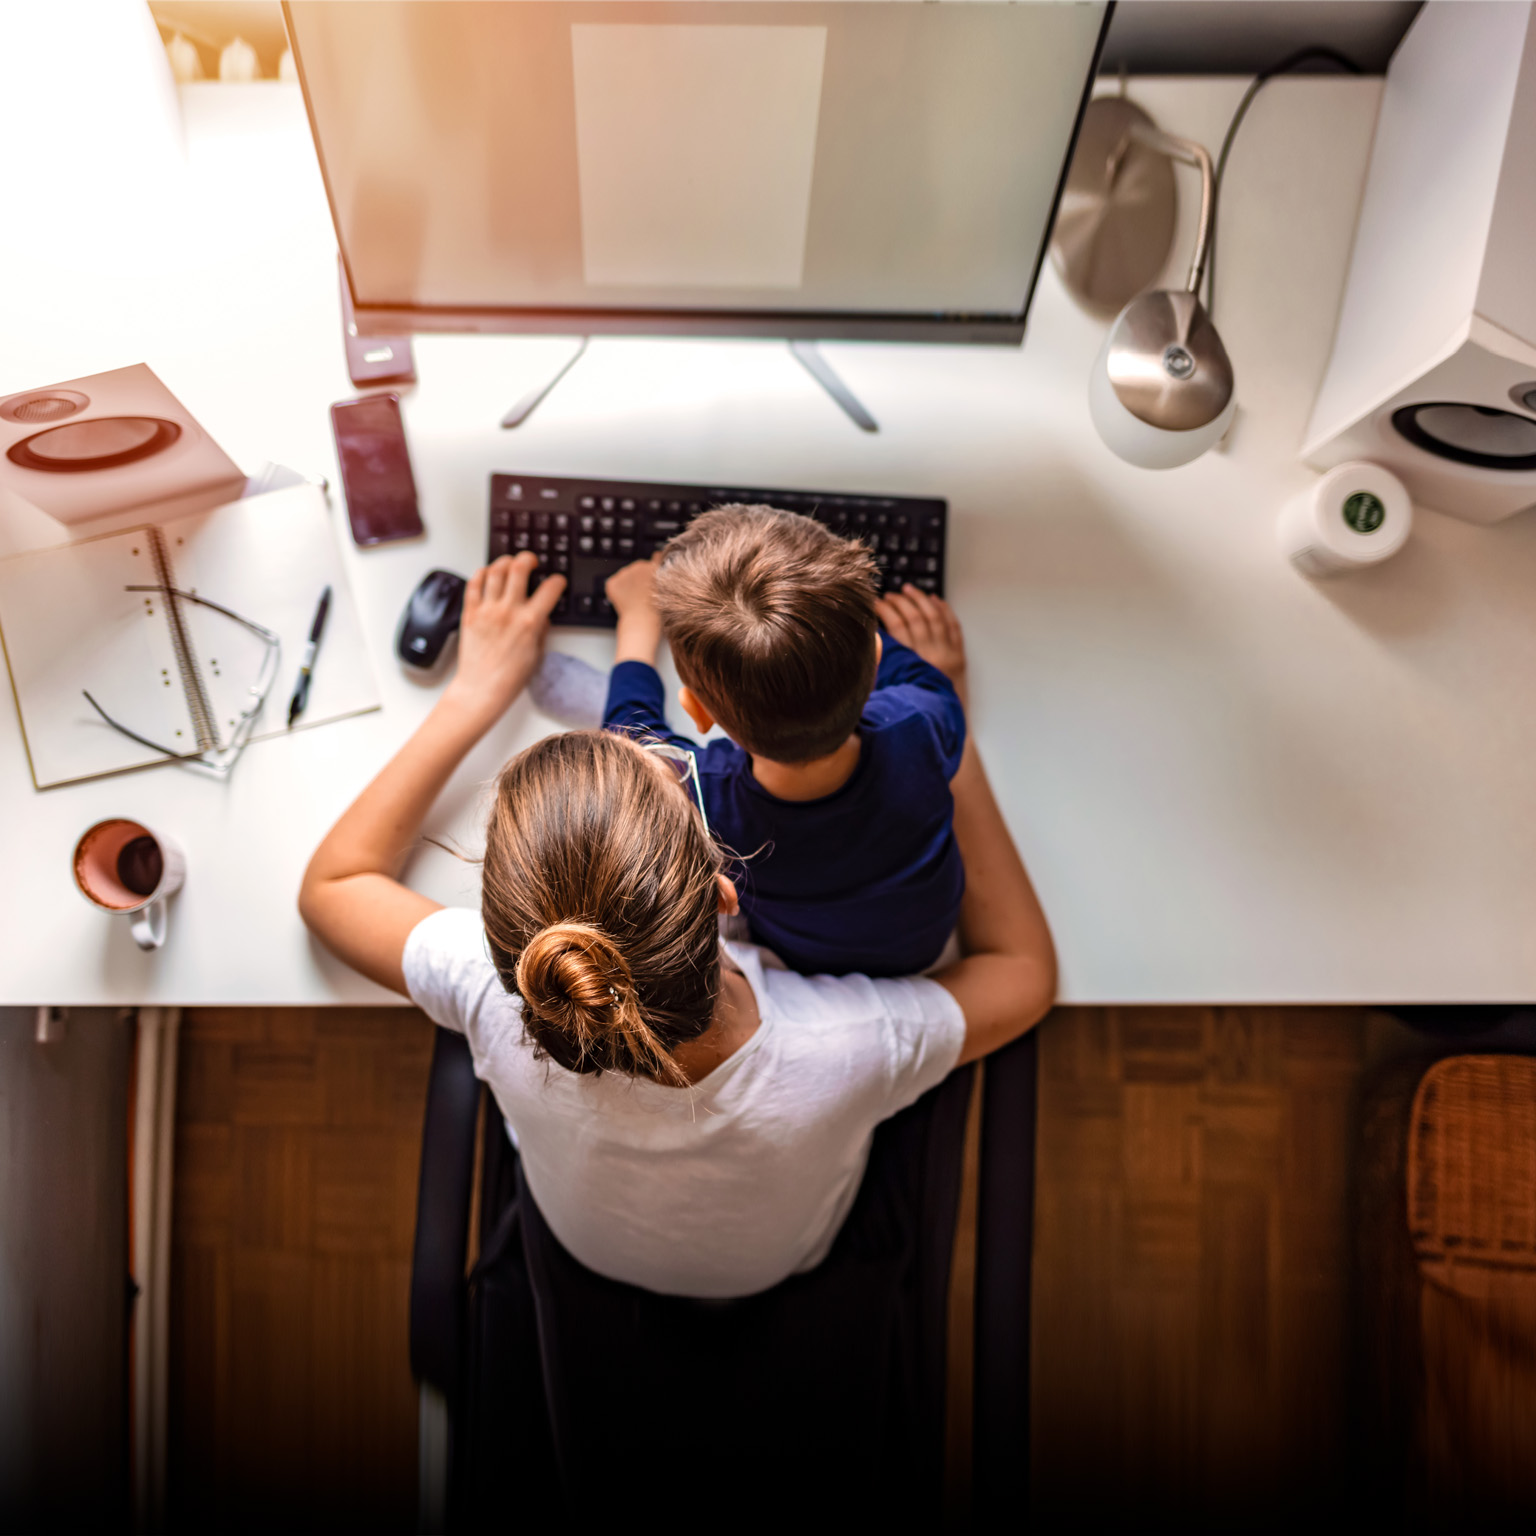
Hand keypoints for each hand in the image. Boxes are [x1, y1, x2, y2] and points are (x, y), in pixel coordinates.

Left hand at [442, 553, 564, 730]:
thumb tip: (542, 613)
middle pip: (519, 568)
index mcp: (529, 622)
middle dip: (528, 558)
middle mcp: (508, 611)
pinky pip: (474, 584)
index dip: (558, 581)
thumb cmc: (509, 678)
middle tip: (531, 561)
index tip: (557, 581)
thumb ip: (541, 629)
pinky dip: (481, 574)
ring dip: (505, 562)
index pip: (550, 589)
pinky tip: (487, 573)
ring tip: (509, 563)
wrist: (482, 688)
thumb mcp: (537, 653)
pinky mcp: (470, 613)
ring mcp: (487, 610)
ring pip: (495, 571)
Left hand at [607, 555, 663, 665]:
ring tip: (635, 600)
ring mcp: (624, 573)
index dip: (655, 567)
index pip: (656, 557)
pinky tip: (625, 602)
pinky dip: (617, 592)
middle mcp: (639, 565)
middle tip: (644, 595)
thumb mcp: (669, 592)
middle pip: (639, 568)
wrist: (642, 622)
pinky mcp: (612, 583)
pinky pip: (614, 584)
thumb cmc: (659, 612)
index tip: (654, 575)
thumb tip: (660, 570)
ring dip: (629, 584)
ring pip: (626, 576)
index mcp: (655, 566)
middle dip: (641, 577)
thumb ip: (665, 579)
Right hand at [875, 585, 967, 706]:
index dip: (885, 611)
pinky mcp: (959, 656)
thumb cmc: (913, 712)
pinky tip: (936, 600)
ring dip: (921, 600)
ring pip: (934, 617)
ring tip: (908, 590)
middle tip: (889, 595)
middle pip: (915, 618)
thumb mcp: (890, 693)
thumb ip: (881, 669)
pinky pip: (954, 626)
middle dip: (900, 602)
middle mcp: (931, 655)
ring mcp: (948, 654)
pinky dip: (945, 610)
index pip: (896, 627)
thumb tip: (870, 643)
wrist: (943, 726)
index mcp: (911, 664)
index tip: (875, 603)